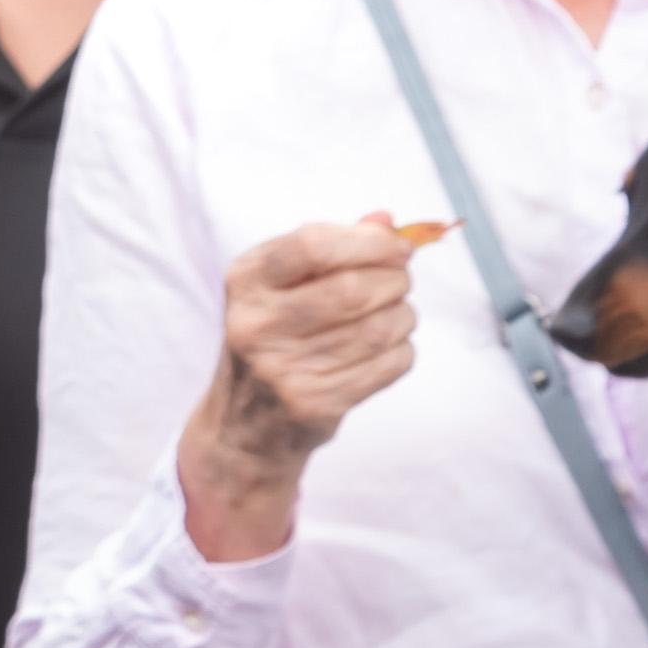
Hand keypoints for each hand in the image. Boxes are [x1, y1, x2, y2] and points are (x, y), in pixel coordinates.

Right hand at [180, 216, 427, 558]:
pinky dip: (401, 350)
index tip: (397, 246)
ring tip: (395, 315)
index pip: (313, 244)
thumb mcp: (282, 285)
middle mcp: (255, 324)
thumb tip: (387, 222)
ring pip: (378, 329)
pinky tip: (386, 348)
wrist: (244, 425)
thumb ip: (330, 248)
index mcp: (245, 281)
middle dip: (394, 280)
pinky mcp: (313, 404)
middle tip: (399, 282)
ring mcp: (281, 369)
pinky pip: (387, 366)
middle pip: (354, 288)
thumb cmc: (274, 338)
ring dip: (403, 316)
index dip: (368, 241)